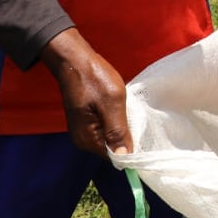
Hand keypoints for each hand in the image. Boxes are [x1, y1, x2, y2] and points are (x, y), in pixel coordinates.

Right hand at [39, 28, 130, 156]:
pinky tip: (119, 107)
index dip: (130, 149)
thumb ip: (117, 131)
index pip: (115, 157)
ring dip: (120, 126)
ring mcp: (83, 130)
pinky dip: (114, 120)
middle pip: (112, 148)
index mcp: (88, 139)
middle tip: (136, 117)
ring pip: (109, 137)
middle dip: (126, 136)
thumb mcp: (112, 102)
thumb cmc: (93, 77)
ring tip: (127, 110)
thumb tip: (124, 158)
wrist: (74, 59)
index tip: (143, 133)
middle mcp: (82, 140)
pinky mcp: (85, 121)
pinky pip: (104, 128)